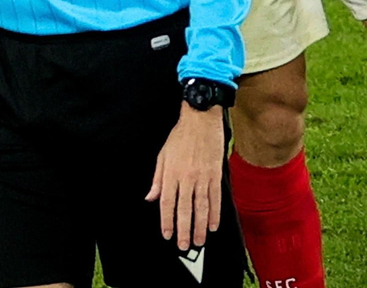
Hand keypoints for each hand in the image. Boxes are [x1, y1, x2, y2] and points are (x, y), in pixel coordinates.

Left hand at [145, 104, 225, 249]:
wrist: (201, 120)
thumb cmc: (179, 137)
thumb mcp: (162, 155)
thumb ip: (157, 179)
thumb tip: (150, 197)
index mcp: (171, 173)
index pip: (167, 202)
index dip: (166, 220)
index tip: (167, 234)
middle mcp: (186, 178)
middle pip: (184, 209)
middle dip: (184, 229)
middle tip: (184, 246)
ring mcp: (203, 177)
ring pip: (202, 207)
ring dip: (201, 226)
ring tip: (200, 241)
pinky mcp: (216, 175)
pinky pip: (216, 198)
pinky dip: (215, 213)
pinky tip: (213, 225)